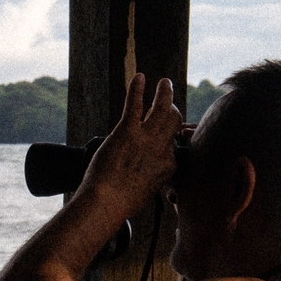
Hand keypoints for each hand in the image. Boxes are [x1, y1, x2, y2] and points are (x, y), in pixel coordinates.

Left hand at [86, 74, 182, 203]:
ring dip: (164, 93)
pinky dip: (137, 89)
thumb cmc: (121, 203)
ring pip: (162, 109)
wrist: (106, 202)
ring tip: (164, 83)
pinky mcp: (126, 131)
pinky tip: (139, 77)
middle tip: (169, 103)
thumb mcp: (145, 193)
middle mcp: (161, 149)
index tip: (162, 140)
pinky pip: (134, 105)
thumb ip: (150, 179)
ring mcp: (145, 138)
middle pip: (174, 122)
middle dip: (173, 111)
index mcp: (168, 166)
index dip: (168, 141)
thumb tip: (147, 177)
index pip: (173, 146)